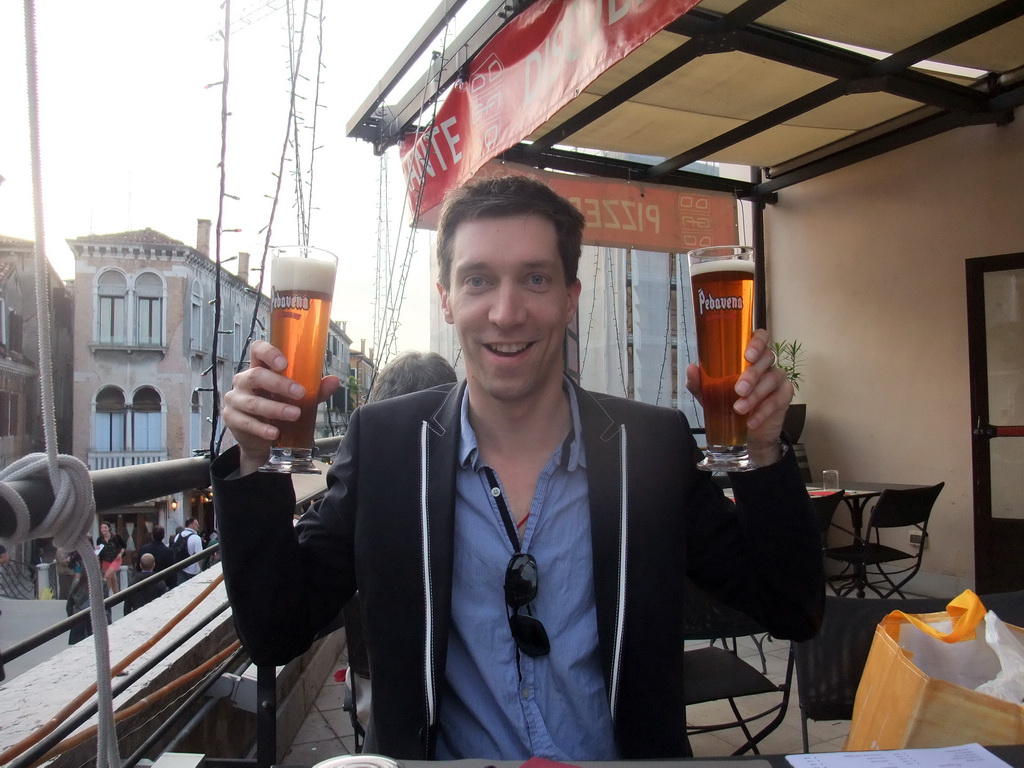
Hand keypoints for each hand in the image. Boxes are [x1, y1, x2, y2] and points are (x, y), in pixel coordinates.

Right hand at [222, 340, 341, 474]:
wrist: (260, 440)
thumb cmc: (277, 409)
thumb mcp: (297, 399)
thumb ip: (314, 390)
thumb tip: (334, 381)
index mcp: (259, 368)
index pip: (257, 350)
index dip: (269, 352)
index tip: (284, 363)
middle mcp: (244, 380)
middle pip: (257, 375)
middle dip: (280, 384)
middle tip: (300, 393)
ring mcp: (235, 399)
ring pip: (253, 402)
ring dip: (276, 408)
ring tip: (295, 414)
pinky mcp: (231, 418)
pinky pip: (246, 423)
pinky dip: (262, 428)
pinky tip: (275, 433)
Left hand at [685, 329, 793, 466]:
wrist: (747, 431)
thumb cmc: (729, 403)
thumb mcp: (710, 394)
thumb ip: (700, 382)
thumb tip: (691, 369)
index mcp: (750, 356)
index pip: (760, 337)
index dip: (757, 342)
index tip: (747, 355)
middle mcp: (766, 363)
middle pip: (766, 358)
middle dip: (752, 374)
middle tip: (738, 390)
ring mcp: (778, 378)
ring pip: (772, 378)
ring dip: (755, 395)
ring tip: (740, 408)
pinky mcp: (785, 396)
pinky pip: (778, 399)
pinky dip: (763, 411)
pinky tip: (751, 421)